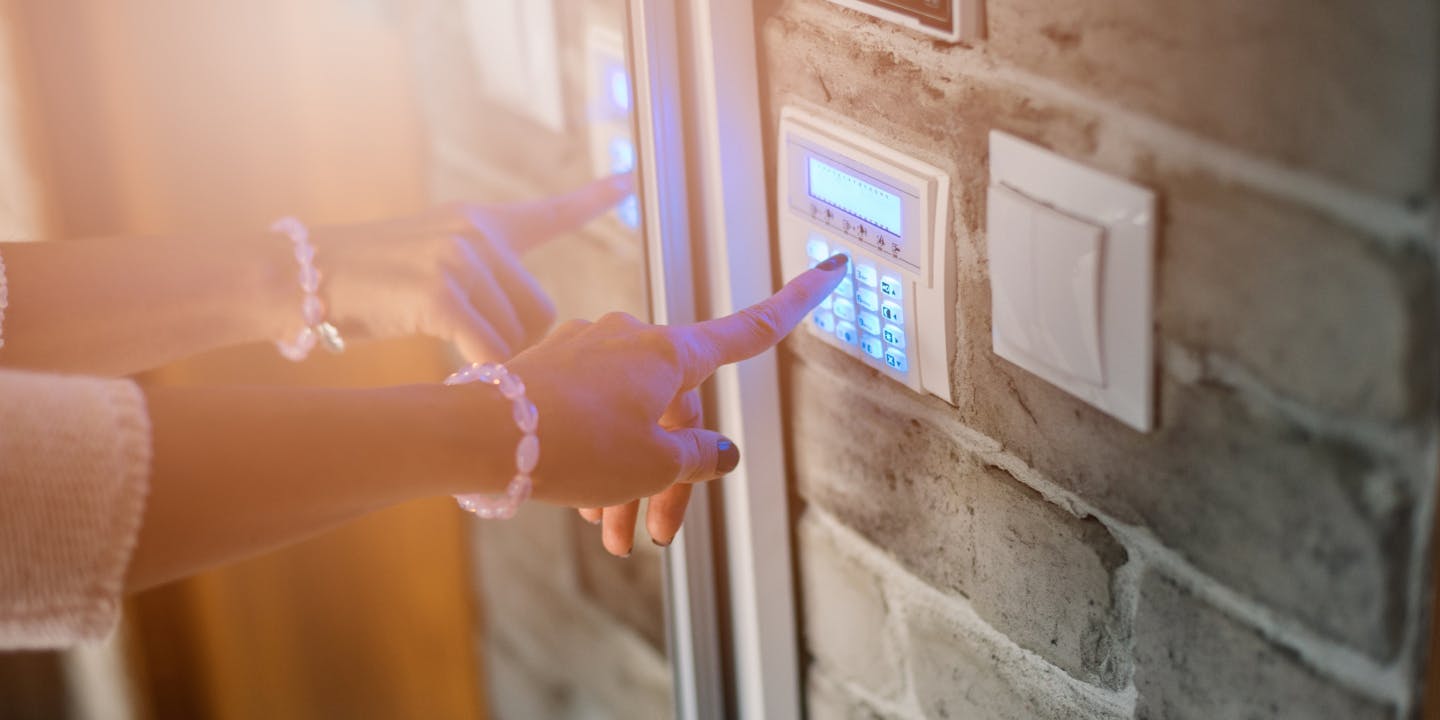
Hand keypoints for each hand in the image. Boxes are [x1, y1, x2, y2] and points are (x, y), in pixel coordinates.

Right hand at [309, 174, 633, 360]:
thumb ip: (483, 284)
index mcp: (481, 223)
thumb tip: (530, 335)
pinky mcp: (439, 292)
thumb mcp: (432, 267)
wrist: (299, 278)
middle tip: (476, 358)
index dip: (593, 198)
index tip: (630, 179)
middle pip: (542, 313)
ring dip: (493, 365)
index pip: (550, 212)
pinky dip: (480, 378)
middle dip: (520, 347)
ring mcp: (458, 258)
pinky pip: (489, 352)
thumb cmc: (366, 288)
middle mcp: (477, 232)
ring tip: (449, 359)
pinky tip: (455, 381)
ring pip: (517, 339)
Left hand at [509, 254, 849, 555]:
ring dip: (630, 479)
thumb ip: (698, 458)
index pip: (749, 330)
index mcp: (670, 353)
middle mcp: (632, 340)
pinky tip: (585, 504)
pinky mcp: (551, 368)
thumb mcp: (653, 464)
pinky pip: (592, 414)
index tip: (830, 267)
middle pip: (678, 409)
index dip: (795, 303)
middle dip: (673, 474)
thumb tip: (718, 453)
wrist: (479, 437)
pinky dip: (598, 457)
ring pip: (630, 419)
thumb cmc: (572, 446)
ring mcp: (588, 349)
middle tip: (659, 532)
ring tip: (612, 534)